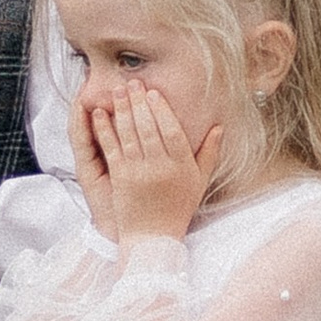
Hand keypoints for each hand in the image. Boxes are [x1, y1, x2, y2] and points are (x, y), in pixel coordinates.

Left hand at [77, 79, 219, 241]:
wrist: (153, 237)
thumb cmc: (178, 209)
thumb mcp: (199, 181)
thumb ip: (209, 153)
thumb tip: (219, 126)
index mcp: (182, 166)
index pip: (172, 131)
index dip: (162, 109)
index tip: (154, 92)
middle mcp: (161, 167)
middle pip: (149, 128)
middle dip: (139, 103)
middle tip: (133, 82)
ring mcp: (139, 173)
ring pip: (129, 135)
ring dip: (122, 110)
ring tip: (118, 91)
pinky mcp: (121, 179)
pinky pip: (112, 149)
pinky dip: (105, 129)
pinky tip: (100, 114)